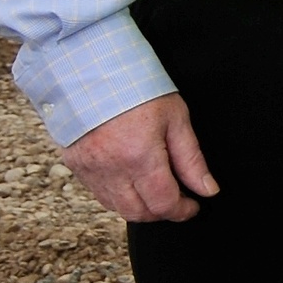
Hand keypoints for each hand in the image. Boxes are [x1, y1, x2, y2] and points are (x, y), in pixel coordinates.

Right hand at [60, 91, 218, 221]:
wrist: (91, 69)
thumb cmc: (136, 87)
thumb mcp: (176, 118)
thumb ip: (192, 159)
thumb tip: (207, 190)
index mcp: (140, 156)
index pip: (164, 203)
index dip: (183, 211)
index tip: (193, 205)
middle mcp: (111, 168)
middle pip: (139, 213)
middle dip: (162, 212)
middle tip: (178, 198)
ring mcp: (89, 169)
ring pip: (117, 208)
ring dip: (140, 207)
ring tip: (156, 188)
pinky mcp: (75, 165)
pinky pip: (99, 194)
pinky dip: (118, 196)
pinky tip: (132, 180)